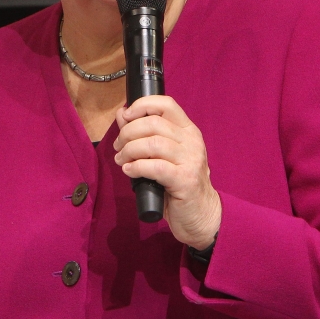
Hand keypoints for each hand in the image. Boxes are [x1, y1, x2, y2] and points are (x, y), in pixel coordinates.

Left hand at [113, 96, 220, 249]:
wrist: (200, 214)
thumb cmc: (178, 184)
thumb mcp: (163, 155)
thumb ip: (144, 134)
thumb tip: (122, 114)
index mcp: (188, 130)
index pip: (166, 104)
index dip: (142, 105)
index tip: (125, 117)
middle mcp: (192, 141)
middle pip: (154, 123)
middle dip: (128, 132)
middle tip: (119, 146)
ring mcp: (191, 160)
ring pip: (152, 143)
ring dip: (130, 150)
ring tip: (122, 160)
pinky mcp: (185, 180)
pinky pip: (155, 167)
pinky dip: (136, 167)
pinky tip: (129, 171)